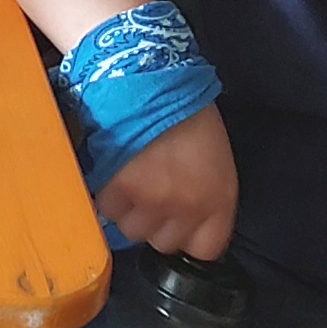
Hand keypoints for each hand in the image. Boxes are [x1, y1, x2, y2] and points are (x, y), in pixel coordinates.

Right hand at [95, 101, 237, 258]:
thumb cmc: (187, 109)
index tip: (180, 223)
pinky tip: (115, 171)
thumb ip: (205, 196)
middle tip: (152, 193)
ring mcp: (151, 201)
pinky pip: (108, 209)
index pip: (205, 249)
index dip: (188, 236)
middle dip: (157, 223)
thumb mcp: (216, 158)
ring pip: (132, 230)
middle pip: (164, 243)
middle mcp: (187, 208)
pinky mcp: (119, 190)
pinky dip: (108, 195)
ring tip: (132, 180)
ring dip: (130, 211)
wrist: (152, 77)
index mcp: (218, 200)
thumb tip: (186, 218)